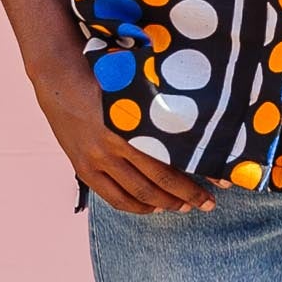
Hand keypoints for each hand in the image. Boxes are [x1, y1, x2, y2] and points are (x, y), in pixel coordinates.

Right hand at [27, 45, 220, 216]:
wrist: (58, 76)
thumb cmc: (104, 73)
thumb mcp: (136, 84)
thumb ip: (161, 104)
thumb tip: (199, 119)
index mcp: (133, 121)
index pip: (175, 155)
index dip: (201, 170)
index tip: (223, 180)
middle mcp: (115, 144)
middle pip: (160, 180)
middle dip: (189, 194)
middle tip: (209, 203)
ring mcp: (97, 159)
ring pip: (139, 193)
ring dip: (166, 203)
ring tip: (185, 207)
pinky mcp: (84, 168)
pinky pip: (114, 198)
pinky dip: (136, 207)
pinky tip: (153, 208)